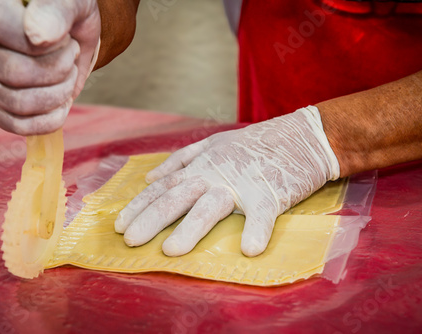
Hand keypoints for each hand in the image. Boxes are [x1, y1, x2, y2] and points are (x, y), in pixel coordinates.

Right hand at [0, 0, 100, 134]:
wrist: (61, 26)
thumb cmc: (64, 9)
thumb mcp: (69, 1)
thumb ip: (55, 12)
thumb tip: (39, 36)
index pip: (16, 39)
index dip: (53, 49)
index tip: (68, 40)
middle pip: (14, 75)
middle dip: (59, 73)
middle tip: (71, 58)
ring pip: (14, 104)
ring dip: (56, 97)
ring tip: (68, 77)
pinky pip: (11, 123)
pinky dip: (45, 122)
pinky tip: (61, 107)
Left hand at [115, 107, 339, 256]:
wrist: (301, 137)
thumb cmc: (255, 145)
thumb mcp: (213, 144)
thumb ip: (181, 161)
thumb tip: (152, 177)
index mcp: (200, 166)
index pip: (164, 188)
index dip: (140, 206)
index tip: (120, 225)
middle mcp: (214, 175)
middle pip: (177, 198)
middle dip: (151, 219)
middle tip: (130, 240)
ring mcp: (241, 184)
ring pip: (210, 207)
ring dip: (190, 229)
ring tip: (171, 251)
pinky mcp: (270, 194)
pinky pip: (262, 215)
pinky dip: (256, 231)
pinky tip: (248, 250)